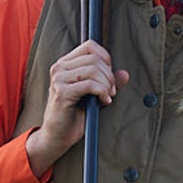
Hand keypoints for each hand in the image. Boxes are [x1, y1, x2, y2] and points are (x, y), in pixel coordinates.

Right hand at [26, 39, 128, 174]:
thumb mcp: (94, 95)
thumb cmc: (73, 116)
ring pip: (93, 70)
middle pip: (94, 59)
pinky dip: (102, 92)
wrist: (57, 136)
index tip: (110, 76)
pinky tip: (104, 101)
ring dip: (106, 84)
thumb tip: (124, 74)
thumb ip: (107, 83)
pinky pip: (90, 85)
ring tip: (107, 97)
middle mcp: (59, 68)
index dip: (105, 58)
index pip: (90, 46)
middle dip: (109, 75)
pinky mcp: (62, 92)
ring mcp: (59, 79)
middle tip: (111, 91)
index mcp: (65, 64)